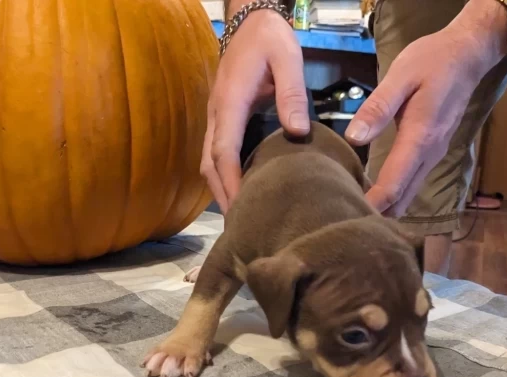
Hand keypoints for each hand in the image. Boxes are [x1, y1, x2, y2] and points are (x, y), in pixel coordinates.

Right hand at [201, 10, 309, 213]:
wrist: (250, 21)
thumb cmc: (269, 39)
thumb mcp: (287, 58)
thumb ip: (292, 94)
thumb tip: (298, 132)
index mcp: (230, 102)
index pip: (223, 150)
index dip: (230, 181)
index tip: (241, 207)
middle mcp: (217, 114)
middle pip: (210, 164)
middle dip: (223, 195)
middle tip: (240, 225)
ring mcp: (216, 118)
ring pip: (209, 162)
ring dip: (221, 189)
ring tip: (239, 216)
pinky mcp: (222, 119)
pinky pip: (216, 154)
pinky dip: (223, 176)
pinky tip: (239, 191)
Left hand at [345, 0, 506, 215]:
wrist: (468, 55)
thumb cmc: (431, 61)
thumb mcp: (400, 76)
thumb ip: (377, 108)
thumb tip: (353, 138)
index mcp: (420, 137)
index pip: (394, 183)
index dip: (373, 204)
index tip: (351, 218)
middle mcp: (430, 153)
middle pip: (403, 197)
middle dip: (378, 214)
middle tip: (347, 223)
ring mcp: (434, 154)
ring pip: (409, 193)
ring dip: (387, 207)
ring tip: (356, 215)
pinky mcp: (433, 151)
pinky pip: (413, 182)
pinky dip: (396, 195)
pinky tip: (375, 197)